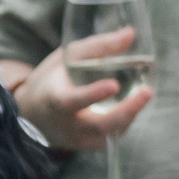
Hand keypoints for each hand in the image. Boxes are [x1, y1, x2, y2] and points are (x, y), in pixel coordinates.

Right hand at [6, 27, 152, 151]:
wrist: (32, 113)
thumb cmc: (52, 79)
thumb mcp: (66, 57)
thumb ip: (97, 46)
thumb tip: (131, 33)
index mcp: (54, 98)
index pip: (72, 101)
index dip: (92, 94)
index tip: (114, 85)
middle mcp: (65, 123)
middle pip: (99, 125)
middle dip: (126, 110)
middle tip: (146, 91)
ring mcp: (78, 138)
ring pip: (110, 133)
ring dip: (130, 114)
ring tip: (143, 94)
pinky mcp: (88, 146)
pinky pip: (112, 137)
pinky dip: (125, 121)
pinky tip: (131, 106)